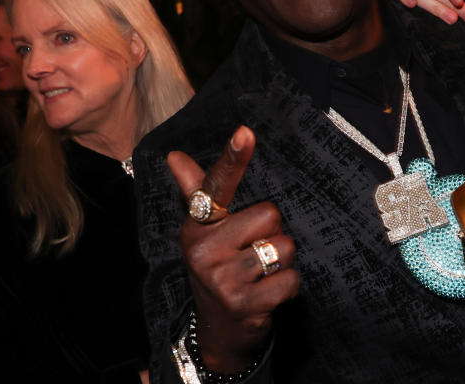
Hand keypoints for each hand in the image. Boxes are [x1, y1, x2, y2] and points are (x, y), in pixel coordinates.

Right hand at [168, 126, 299, 372]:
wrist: (218, 331)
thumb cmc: (218, 268)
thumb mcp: (205, 233)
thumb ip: (197, 192)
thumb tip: (174, 156)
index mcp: (196, 226)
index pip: (216, 186)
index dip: (233, 158)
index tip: (245, 132)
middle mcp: (203, 250)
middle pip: (271, 214)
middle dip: (273, 233)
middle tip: (253, 253)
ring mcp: (221, 278)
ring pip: (284, 246)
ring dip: (282, 263)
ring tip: (260, 275)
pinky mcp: (243, 303)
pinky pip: (290, 279)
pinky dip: (287, 288)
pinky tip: (267, 295)